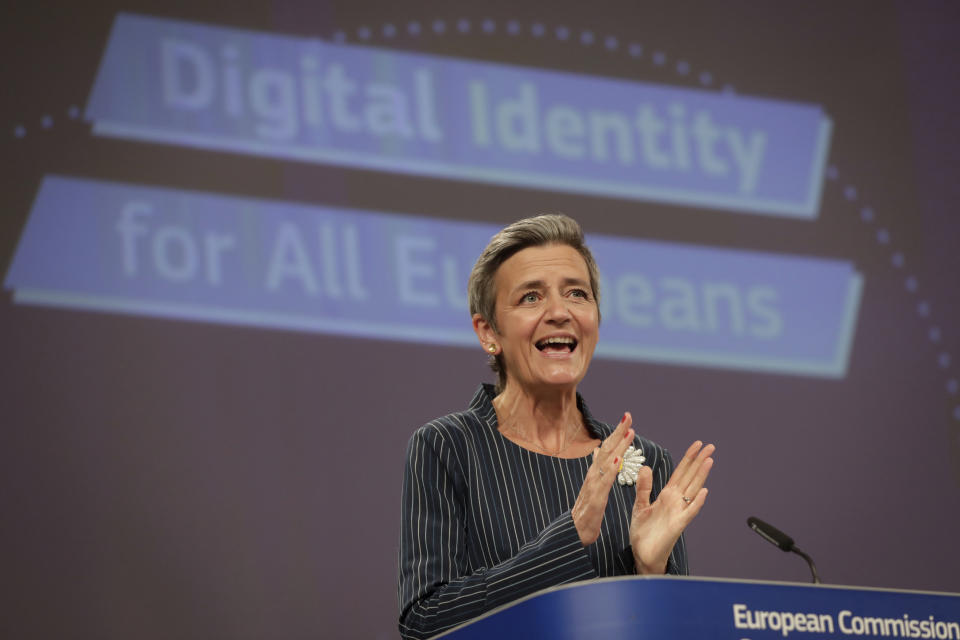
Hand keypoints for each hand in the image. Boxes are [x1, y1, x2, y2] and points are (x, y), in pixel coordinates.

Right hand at [571, 412, 635, 545]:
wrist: (574, 534)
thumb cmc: (585, 512)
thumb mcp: (594, 487)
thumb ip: (598, 469)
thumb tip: (598, 451)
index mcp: (596, 473)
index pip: (607, 449)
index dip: (617, 434)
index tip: (627, 419)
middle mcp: (593, 475)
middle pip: (606, 449)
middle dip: (618, 432)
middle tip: (628, 415)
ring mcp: (593, 486)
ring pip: (607, 462)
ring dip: (618, 446)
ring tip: (629, 432)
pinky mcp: (595, 499)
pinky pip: (604, 482)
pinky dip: (611, 470)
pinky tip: (619, 459)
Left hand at [630, 440, 714, 574]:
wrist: (643, 554)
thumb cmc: (644, 532)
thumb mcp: (640, 505)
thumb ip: (644, 487)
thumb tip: (646, 467)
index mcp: (667, 495)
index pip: (680, 472)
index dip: (689, 458)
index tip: (698, 444)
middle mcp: (675, 501)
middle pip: (690, 477)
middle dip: (700, 461)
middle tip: (711, 446)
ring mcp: (678, 512)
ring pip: (692, 490)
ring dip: (701, 476)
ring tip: (709, 460)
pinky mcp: (677, 525)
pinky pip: (689, 512)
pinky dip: (697, 502)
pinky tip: (704, 491)